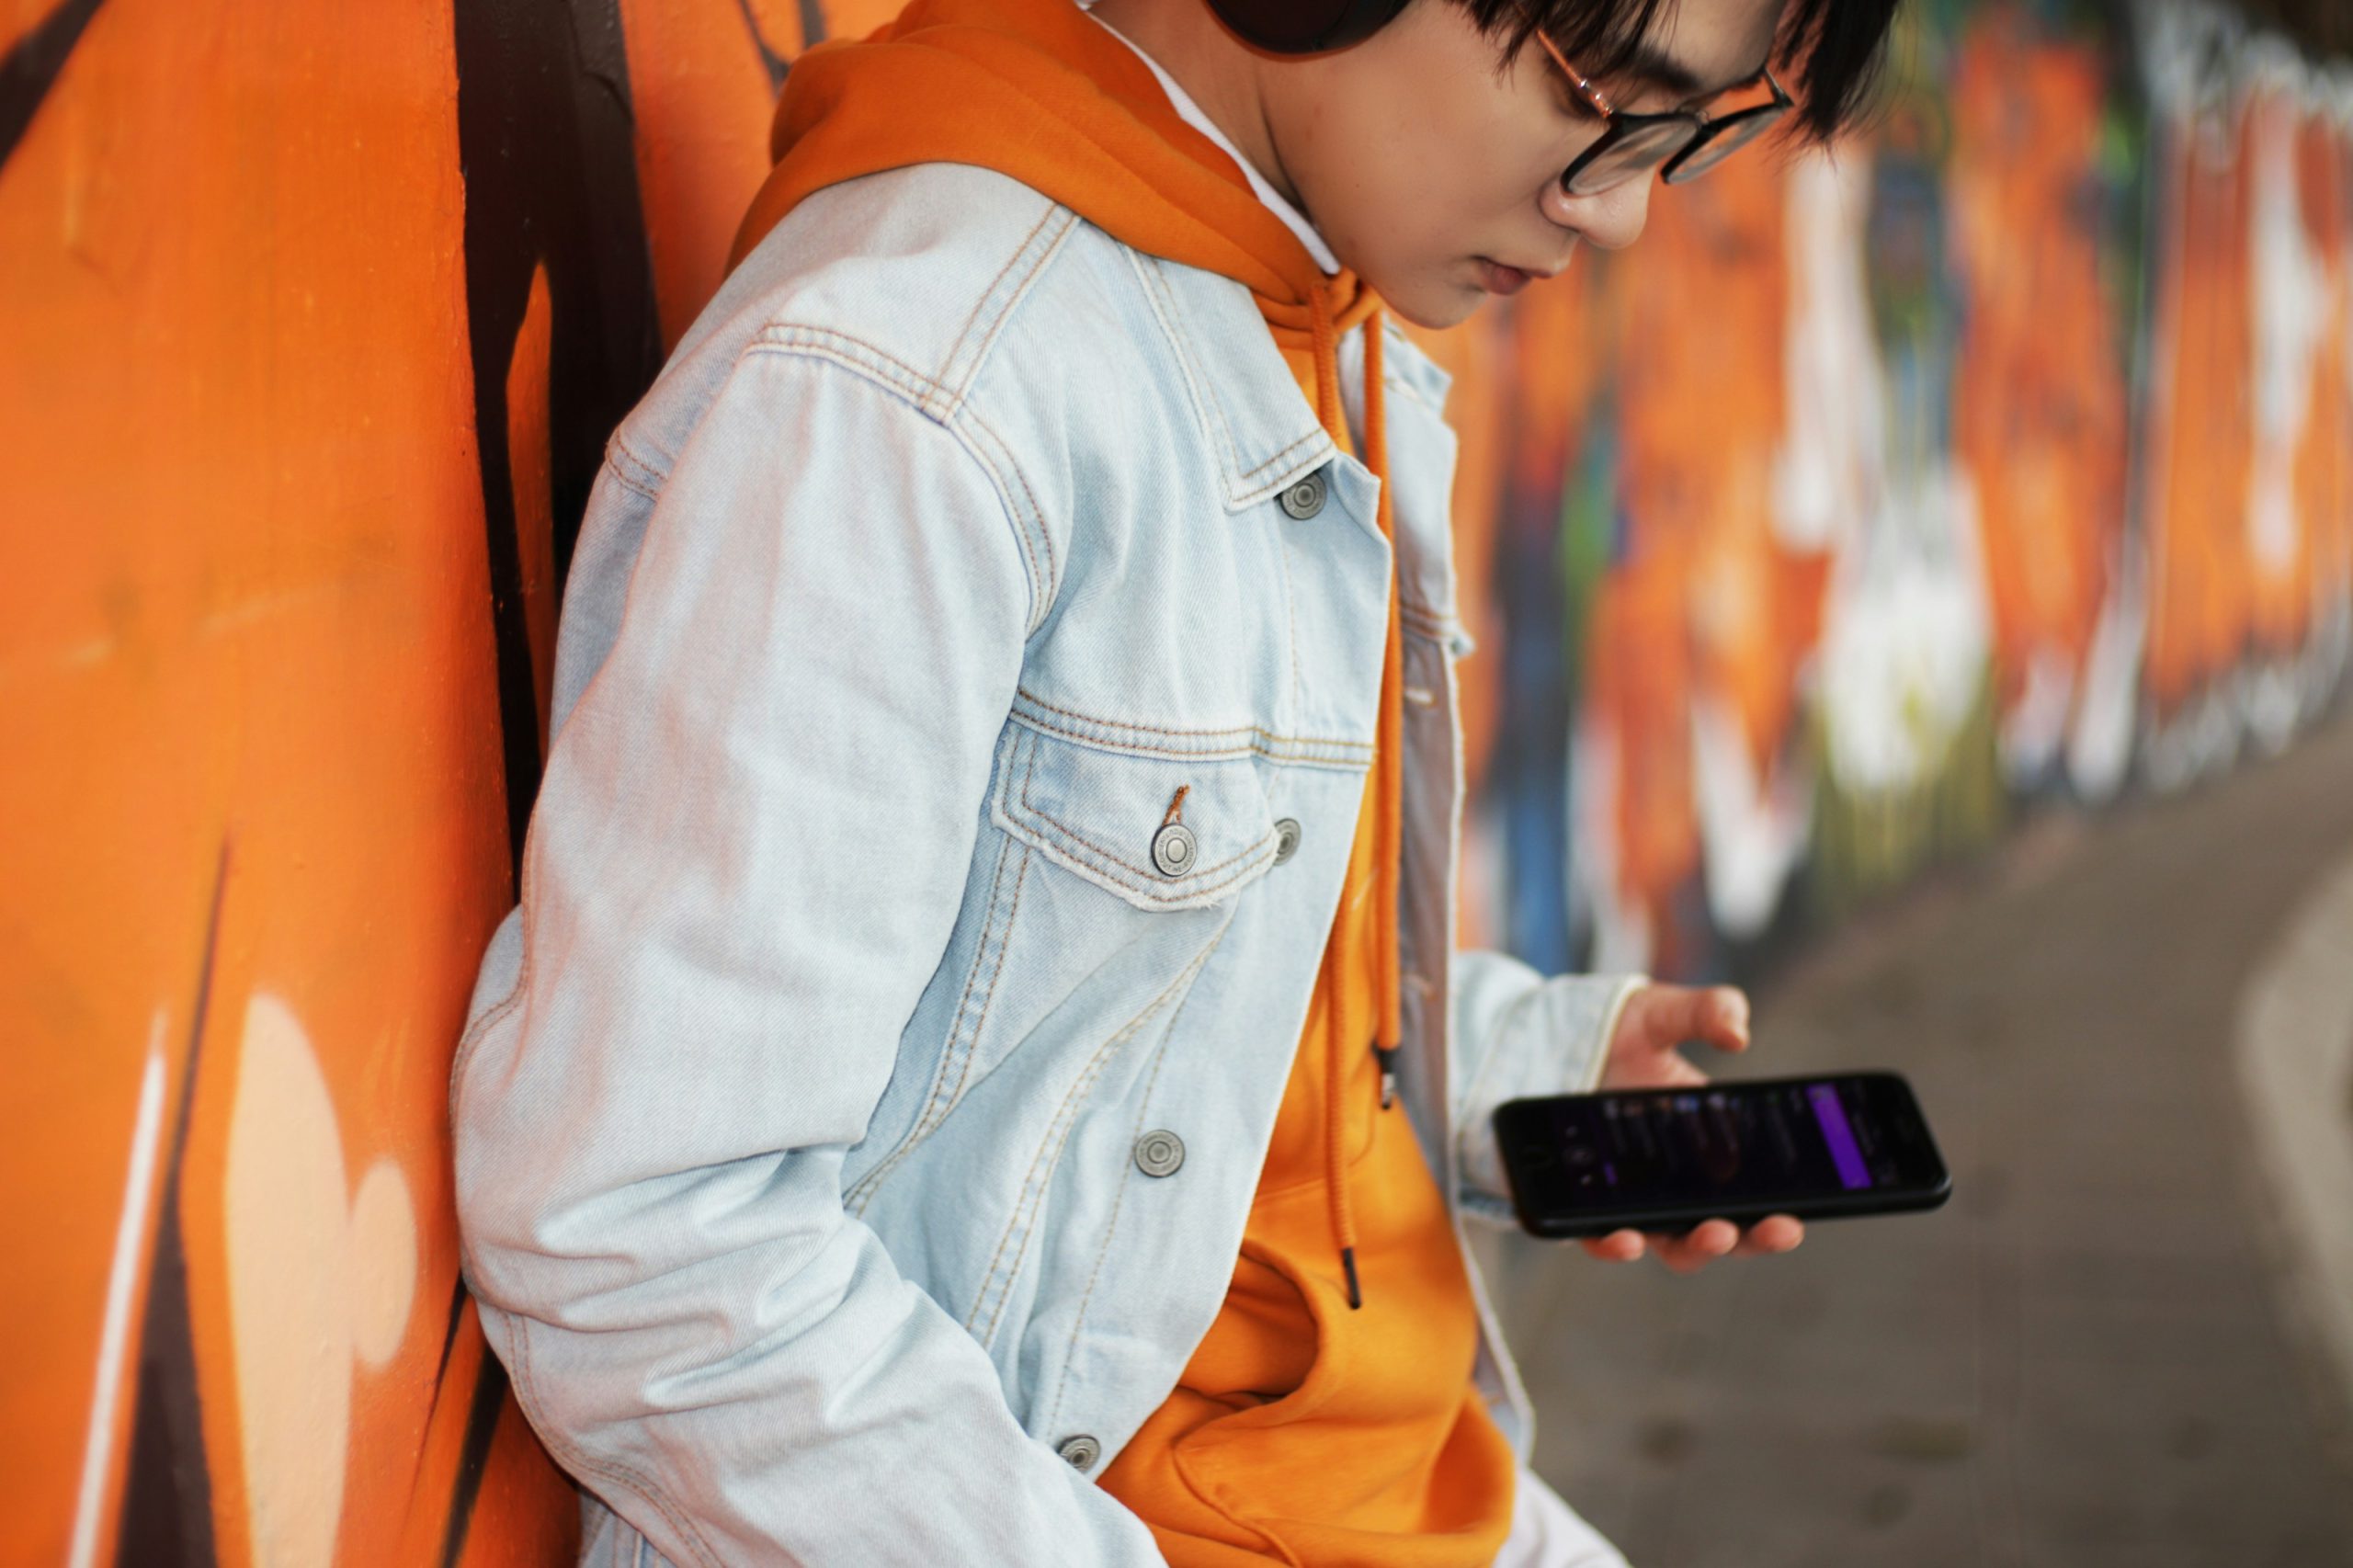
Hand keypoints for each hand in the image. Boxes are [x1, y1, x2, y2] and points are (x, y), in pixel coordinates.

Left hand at [1578, 982, 1804, 1271]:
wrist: (1545, 1043)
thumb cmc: (1616, 1032)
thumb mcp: (1664, 1013)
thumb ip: (1707, 1010)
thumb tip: (1738, 1034)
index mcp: (1709, 1146)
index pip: (1752, 1190)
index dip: (1778, 1211)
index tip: (1800, 1214)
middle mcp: (1674, 1181)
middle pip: (1722, 1228)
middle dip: (1752, 1236)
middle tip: (1776, 1227)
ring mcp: (1630, 1197)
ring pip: (1670, 1241)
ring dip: (1696, 1246)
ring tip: (1712, 1233)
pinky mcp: (1580, 1202)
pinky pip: (1598, 1236)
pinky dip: (1614, 1244)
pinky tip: (1625, 1237)